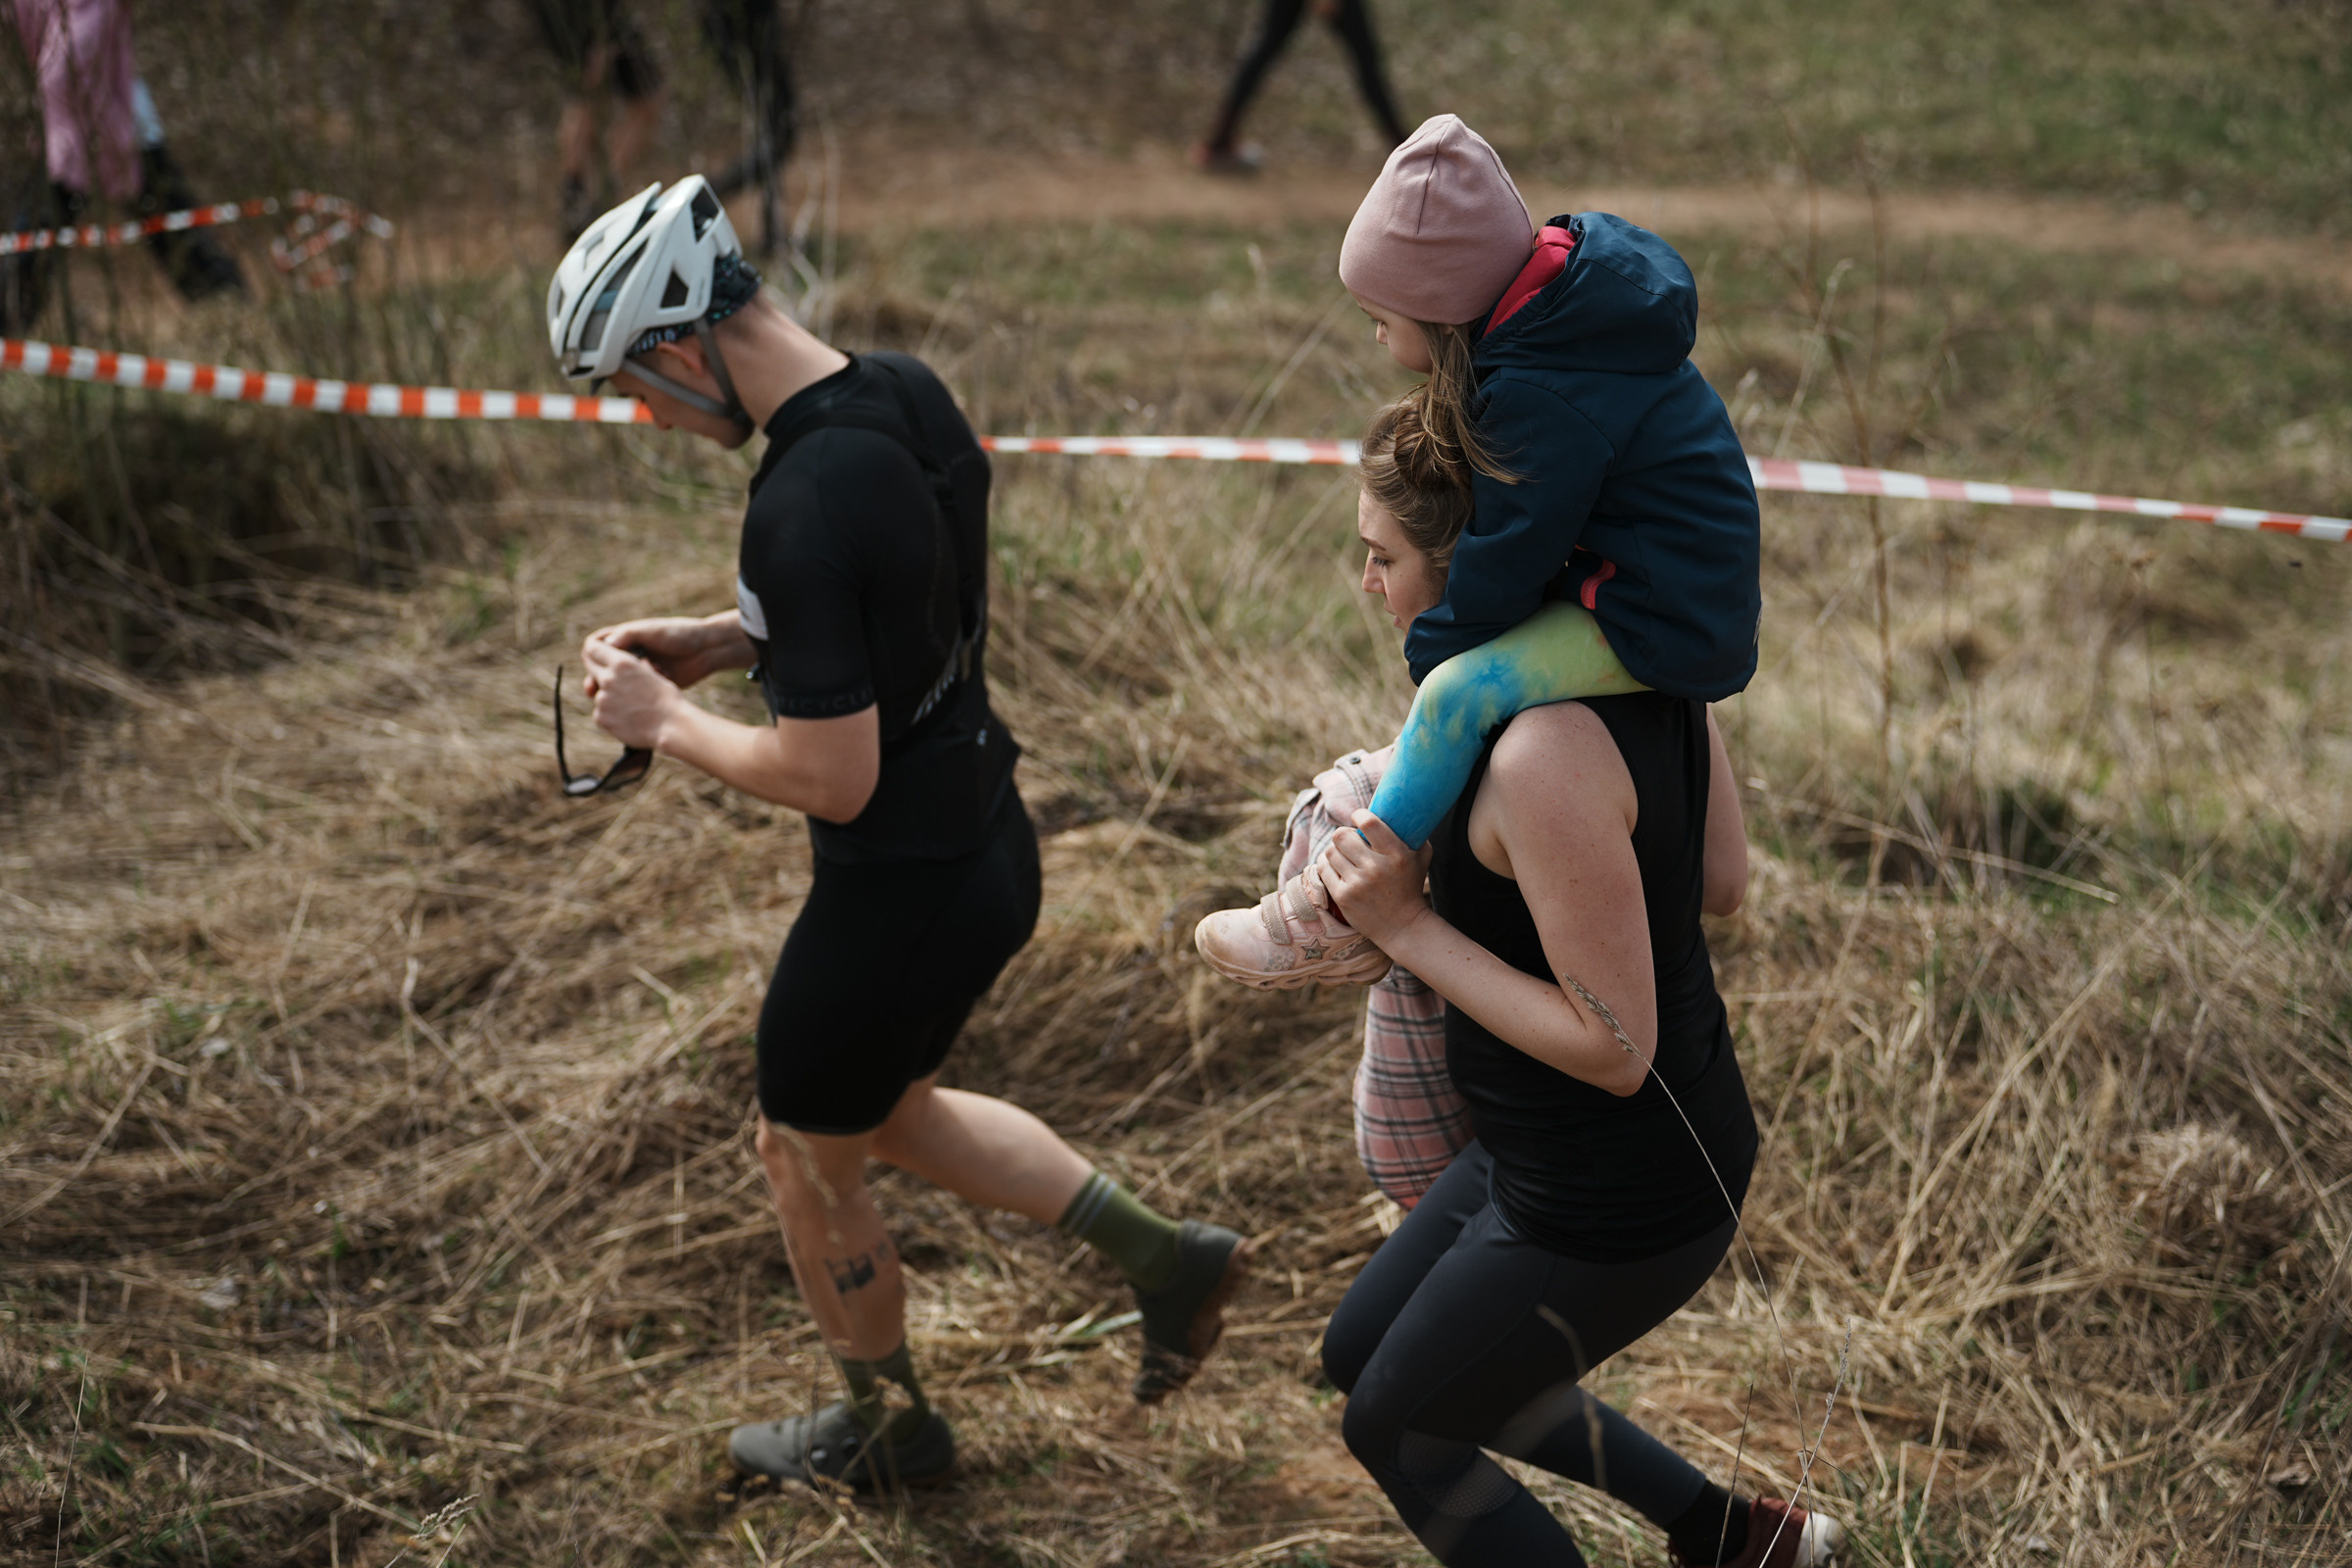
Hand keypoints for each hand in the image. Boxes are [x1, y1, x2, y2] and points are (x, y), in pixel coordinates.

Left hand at [581, 636, 679, 750]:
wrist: (672, 727)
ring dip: (610, 697)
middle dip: (598, 670)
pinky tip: (630, 719)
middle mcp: (608, 678)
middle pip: (590, 668)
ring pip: (599, 694)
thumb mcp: (653, 674)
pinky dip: (612, 715)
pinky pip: (601, 713)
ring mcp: (603, 699)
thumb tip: (632, 664)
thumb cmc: (668, 699)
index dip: (594, 649)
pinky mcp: (601, 718)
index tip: (597, 653)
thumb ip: (636, 668)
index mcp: (622, 663)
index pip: (593, 648)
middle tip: (612, 678)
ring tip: (633, 707)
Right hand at [583, 615, 742, 693]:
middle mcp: (628, 655)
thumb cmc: (679, 634)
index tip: (595, 664)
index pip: (596, 646)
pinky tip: (650, 690)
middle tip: (595, 689)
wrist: (706, 650)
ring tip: (619, 695)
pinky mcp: (648, 686)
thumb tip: (607, 645)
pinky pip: (632, 695)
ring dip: (616, 689)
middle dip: (597, 678)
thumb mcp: (652, 632)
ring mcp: (638, 672)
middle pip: (600, 668)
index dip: (591, 654)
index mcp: (625, 638)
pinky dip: (635, 694)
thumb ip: (629, 635)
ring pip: (614, 685)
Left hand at [1317, 809, 1433, 947]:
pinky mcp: (1343, 896)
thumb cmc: (1410, 886)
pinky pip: (1323, 868)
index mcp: (1396, 854)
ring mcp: (1357, 883)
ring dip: (1335, 850)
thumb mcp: (1421, 857)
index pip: (1369, 823)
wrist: (1403, 926)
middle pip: (1342, 835)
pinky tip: (1335, 866)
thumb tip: (1400, 809)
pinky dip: (1327, 864)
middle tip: (1350, 840)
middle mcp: (1376, 868)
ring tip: (1343, 854)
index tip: (1358, 817)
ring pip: (1330, 851)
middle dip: (1344, 834)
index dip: (1358, 815)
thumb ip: (1414, 833)